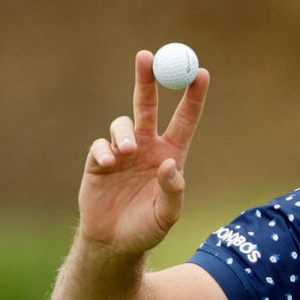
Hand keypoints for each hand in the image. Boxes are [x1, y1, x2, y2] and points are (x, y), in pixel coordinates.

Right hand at [79, 50, 208, 256]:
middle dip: (148, 78)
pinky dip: (105, 149)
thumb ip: (173, 191)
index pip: (185, 118)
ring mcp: (123, 152)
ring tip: (127, 151)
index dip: (193, 95)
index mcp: (172, 154)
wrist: (114, 243)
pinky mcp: (98, 161)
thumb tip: (171, 165)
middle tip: (146, 55)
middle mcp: (148, 147)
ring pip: (123, 122)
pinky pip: (100, 144)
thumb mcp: (168, 215)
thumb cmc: (147, 229)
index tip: (201, 72)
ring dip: (125, 132)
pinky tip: (110, 164)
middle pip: (149, 104)